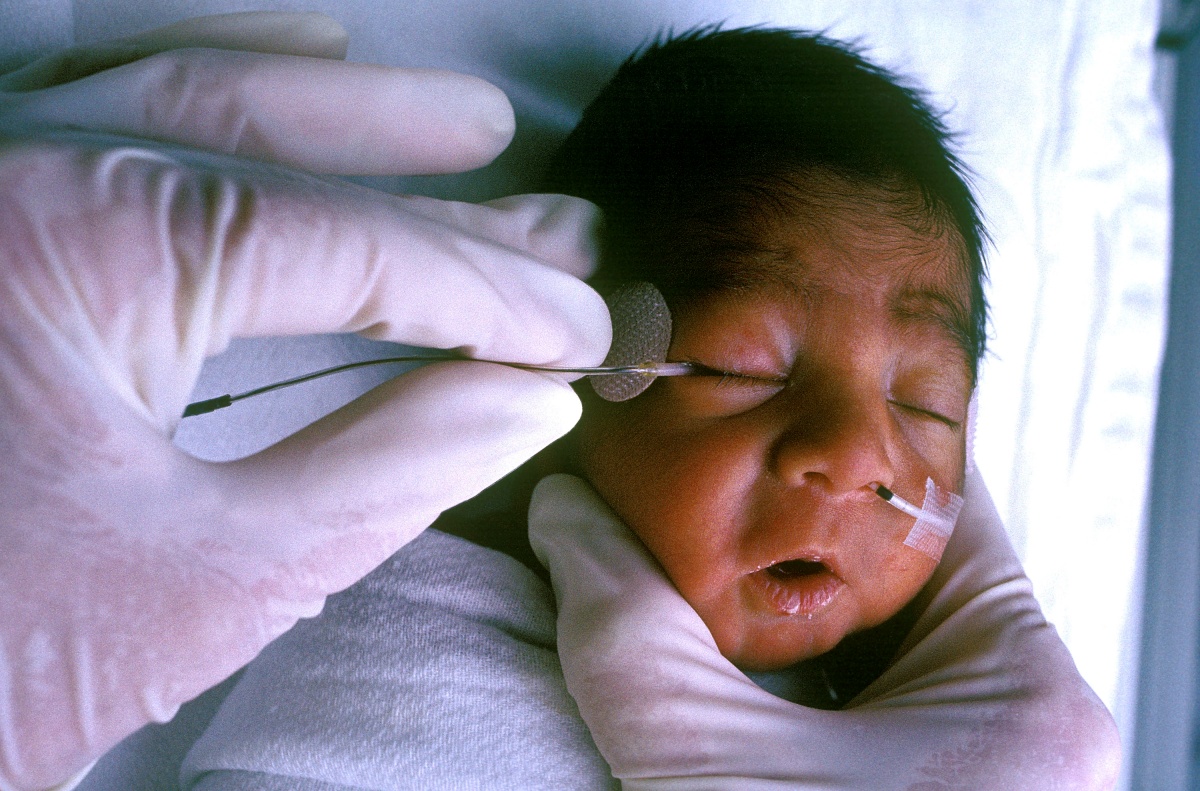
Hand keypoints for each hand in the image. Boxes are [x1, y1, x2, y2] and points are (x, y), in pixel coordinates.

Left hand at [0, 13, 607, 789]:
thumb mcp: (202, 582)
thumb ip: (385, 473)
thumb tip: (523, 401)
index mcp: (72, 244)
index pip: (354, 250)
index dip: (493, 292)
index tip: (577, 327)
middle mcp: (6, 169)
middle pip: (278, 152)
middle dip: (442, 193)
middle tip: (559, 216)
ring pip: (173, 88)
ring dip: (328, 104)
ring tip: (450, 117)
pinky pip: (78, 101)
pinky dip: (189, 72)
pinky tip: (273, 56)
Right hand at [529, 472, 1119, 790]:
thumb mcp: (704, 768)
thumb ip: (628, 630)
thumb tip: (566, 512)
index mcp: (1027, 696)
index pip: (943, 508)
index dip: (848, 452)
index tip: (770, 412)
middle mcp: (1028, 727)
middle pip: (912, 570)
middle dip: (809, 530)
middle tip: (719, 477)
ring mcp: (989, 768)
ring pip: (883, 635)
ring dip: (800, 600)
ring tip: (716, 546)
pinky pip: (869, 700)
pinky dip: (804, 666)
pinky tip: (735, 643)